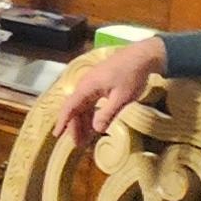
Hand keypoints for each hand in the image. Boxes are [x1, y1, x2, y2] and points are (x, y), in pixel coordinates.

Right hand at [44, 37, 167, 150]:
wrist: (143, 55)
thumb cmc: (132, 76)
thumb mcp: (121, 98)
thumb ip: (107, 114)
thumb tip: (96, 130)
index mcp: (87, 87)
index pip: (70, 107)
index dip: (63, 122)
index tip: (57, 135)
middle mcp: (86, 85)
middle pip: (75, 108)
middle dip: (75, 126)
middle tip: (79, 144)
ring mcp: (93, 83)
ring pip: (83, 105)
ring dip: (84, 121)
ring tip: (87, 138)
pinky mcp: (101, 83)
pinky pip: (91, 101)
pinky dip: (91, 113)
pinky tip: (95, 123)